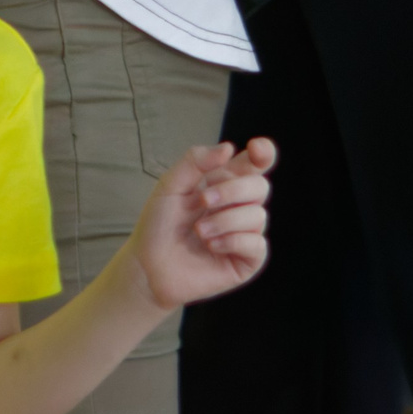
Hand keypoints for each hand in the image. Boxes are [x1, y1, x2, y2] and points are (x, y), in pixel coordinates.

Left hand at [127, 139, 275, 311]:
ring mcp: (245, 234)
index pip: (256, 164)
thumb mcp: (170, 185)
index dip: (264, 152)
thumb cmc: (158, 226)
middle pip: (260, 186)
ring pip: (257, 215)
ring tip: (199, 231)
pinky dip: (232, 241)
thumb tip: (229, 148)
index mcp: (225, 184)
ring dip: (224, 220)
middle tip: (202, 200)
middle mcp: (239, 207)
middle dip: (232, 190)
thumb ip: (196, 161)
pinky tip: (212, 246)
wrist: (148, 266)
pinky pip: (256, 244)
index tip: (255, 148)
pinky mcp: (246, 260)